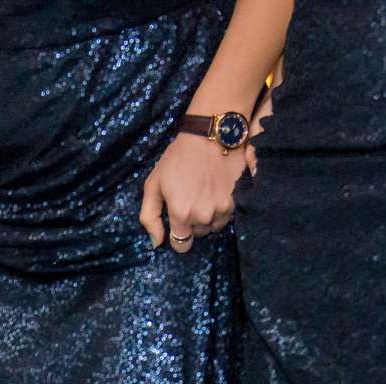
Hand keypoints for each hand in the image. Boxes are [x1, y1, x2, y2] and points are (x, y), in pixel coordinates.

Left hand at [139, 129, 242, 252]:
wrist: (209, 136)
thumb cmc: (177, 159)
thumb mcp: (153, 184)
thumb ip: (149, 217)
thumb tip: (156, 243)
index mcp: (180, 214)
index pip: (180, 245)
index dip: (177, 235)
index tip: (177, 221)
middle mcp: (202, 217)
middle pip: (196, 235)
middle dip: (191, 224)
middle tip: (190, 200)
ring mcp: (221, 210)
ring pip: (212, 228)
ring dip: (207, 218)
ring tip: (202, 196)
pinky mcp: (235, 202)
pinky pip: (226, 217)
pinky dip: (220, 210)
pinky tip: (214, 193)